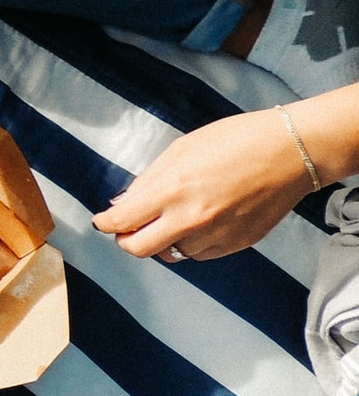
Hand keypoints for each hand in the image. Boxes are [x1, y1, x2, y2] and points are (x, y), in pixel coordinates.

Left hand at [92, 109, 311, 260]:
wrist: (292, 152)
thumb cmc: (237, 141)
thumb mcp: (181, 149)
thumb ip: (148, 181)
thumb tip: (122, 205)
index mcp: (173, 190)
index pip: (122, 221)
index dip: (106, 223)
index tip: (103, 221)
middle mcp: (192, 219)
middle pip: (139, 249)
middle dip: (126, 240)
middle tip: (127, 229)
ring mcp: (216, 235)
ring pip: (171, 253)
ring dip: (162, 240)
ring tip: (171, 218)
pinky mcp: (237, 244)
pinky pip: (199, 254)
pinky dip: (190, 244)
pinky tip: (197, 223)